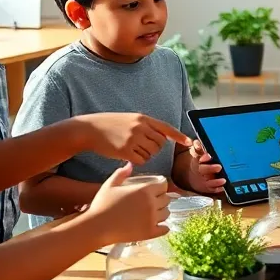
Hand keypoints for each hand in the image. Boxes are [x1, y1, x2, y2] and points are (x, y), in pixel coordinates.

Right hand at [73, 112, 191, 163]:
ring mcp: (133, 139)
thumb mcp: (130, 119)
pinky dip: (137, 160)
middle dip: (155, 148)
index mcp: (143, 118)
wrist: (90, 129)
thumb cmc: (111, 125)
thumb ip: (145, 126)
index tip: (189, 142)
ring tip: (132, 149)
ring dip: (145, 154)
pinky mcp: (125, 150)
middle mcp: (140, 127)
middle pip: (160, 144)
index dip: (178, 136)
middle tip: (142, 146)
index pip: (166, 127)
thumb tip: (162, 136)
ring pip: (151, 153)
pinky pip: (141, 160)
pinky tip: (127, 155)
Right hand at [83, 165, 168, 244]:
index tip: (154, 188)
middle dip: (161, 198)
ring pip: (167, 213)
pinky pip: (165, 229)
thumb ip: (121, 174)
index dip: (160, 185)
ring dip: (162, 211)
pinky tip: (157, 225)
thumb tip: (130, 165)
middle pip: (166, 198)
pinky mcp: (150, 233)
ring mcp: (152, 219)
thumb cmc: (101, 204)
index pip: (163, 184)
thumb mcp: (110, 185)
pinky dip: (163, 227)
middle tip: (152, 200)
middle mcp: (152, 203)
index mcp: (144, 190)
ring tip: (153, 212)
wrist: (96, 227)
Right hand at [179, 141, 226, 194]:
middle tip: (219, 167)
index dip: (203, 157)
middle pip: (204, 170)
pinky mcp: (208, 188)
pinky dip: (217, 189)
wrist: (195, 177)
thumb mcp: (198, 154)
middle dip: (211, 168)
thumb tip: (196, 142)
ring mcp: (204, 180)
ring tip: (223, 180)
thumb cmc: (200, 163)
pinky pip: (212, 189)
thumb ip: (199, 148)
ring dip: (216, 181)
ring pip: (209, 181)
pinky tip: (222, 188)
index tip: (208, 155)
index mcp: (197, 161)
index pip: (198, 157)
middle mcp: (200, 171)